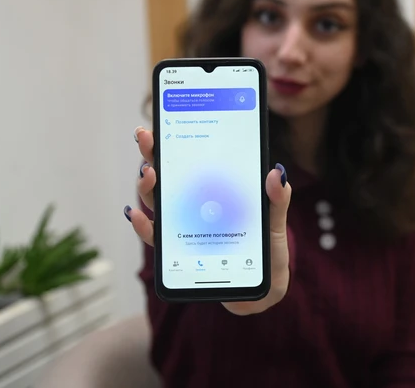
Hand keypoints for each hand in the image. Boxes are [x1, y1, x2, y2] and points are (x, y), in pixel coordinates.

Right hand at [126, 127, 292, 315]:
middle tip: (146, 139)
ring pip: (156, 202)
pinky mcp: (178, 253)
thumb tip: (277, 173)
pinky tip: (138, 215)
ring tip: (148, 174)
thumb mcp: (274, 224)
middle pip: (168, 176)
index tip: (160, 125)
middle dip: (152, 155)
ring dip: (147, 187)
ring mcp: (184, 227)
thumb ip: (276, 201)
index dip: (173, 143)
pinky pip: (156, 238)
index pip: (191, 161)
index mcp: (216, 191)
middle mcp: (194, 205)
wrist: (260, 290)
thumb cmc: (266, 253)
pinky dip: (144, 226)